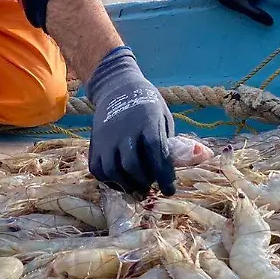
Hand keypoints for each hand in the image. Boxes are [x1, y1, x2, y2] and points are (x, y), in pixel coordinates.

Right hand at [86, 46, 175, 197]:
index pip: (155, 151)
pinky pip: (97, 169)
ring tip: (137, 187)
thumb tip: (185, 165)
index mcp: (146, 121)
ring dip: (126, 185)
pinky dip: (109, 181)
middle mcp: (124, 130)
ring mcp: (106, 137)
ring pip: (112, 170)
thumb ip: (170, 141)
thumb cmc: (147, 104)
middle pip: (132, 164)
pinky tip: (121, 181)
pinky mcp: (94, 143)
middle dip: (144, 182)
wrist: (116, 87)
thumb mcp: (164, 117)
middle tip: (151, 188)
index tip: (169, 190)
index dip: (163, 174)